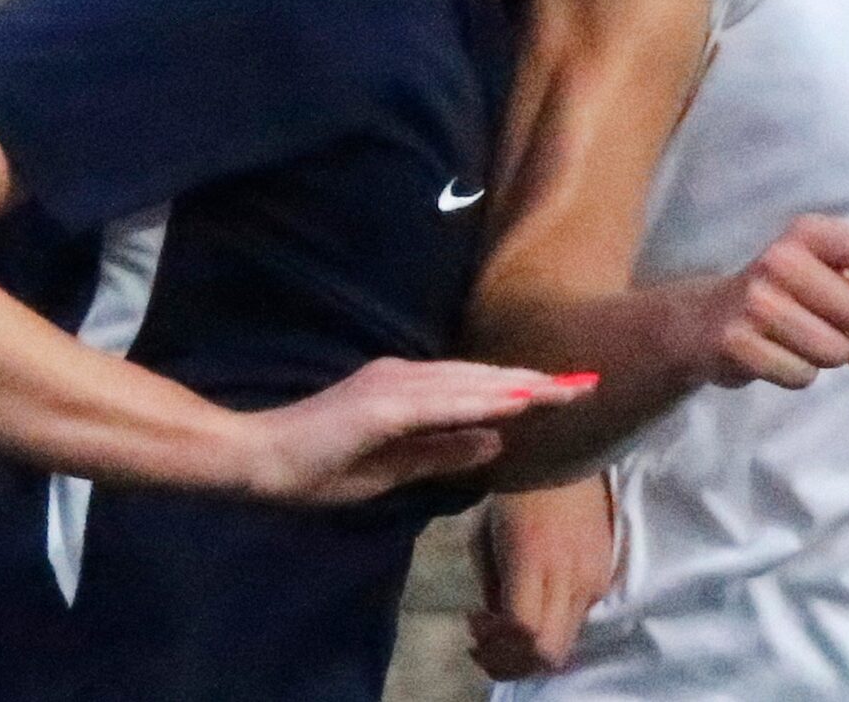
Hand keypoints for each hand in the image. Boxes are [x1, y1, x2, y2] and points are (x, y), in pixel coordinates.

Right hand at [237, 357, 592, 504]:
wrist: (258, 461)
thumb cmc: (317, 468)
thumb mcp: (393, 470)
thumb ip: (442, 452)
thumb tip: (496, 439)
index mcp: (410, 391)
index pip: (479, 389)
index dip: (526, 389)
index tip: (571, 392)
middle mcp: (407, 377)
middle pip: (484, 378)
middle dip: (538, 382)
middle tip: (589, 384)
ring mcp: (393, 386)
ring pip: (470, 384)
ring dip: (519, 386)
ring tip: (565, 389)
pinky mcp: (379, 404)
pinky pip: (439, 402)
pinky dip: (479, 400)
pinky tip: (512, 403)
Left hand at [470, 477, 617, 678]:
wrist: (564, 457)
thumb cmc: (514, 493)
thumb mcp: (482, 539)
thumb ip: (491, 586)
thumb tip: (499, 619)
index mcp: (532, 563)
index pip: (523, 632)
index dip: (496, 642)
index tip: (475, 620)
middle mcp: (569, 576)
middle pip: (549, 649)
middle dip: (515, 657)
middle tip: (491, 637)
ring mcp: (592, 577)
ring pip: (567, 640)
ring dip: (536, 644)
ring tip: (513, 621)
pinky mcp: (605, 573)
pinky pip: (581, 615)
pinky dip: (556, 622)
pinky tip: (539, 601)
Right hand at [683, 213, 848, 389]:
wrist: (703, 317)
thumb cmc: (782, 292)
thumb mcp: (819, 262)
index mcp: (810, 231)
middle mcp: (782, 259)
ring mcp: (757, 301)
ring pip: (837, 351)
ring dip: (834, 359)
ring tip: (812, 346)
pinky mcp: (738, 341)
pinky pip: (803, 376)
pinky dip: (801, 375)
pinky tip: (783, 357)